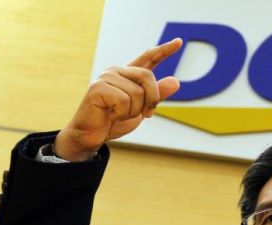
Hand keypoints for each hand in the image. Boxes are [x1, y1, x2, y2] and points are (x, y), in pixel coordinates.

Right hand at [55, 38, 182, 160]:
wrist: (92, 135)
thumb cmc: (114, 121)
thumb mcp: (142, 109)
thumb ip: (157, 95)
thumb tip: (176, 81)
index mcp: (128, 75)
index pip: (148, 58)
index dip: (164, 50)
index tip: (178, 42)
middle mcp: (117, 71)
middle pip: (148, 76)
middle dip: (152, 99)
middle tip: (145, 114)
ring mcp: (106, 78)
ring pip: (137, 92)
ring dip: (133, 111)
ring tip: (118, 114)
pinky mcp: (98, 88)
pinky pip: (123, 100)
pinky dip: (121, 113)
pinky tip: (110, 114)